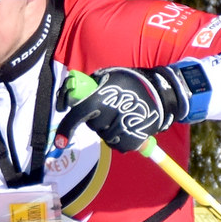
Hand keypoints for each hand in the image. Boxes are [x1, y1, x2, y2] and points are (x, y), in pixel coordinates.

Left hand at [56, 66, 191, 154]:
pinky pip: (118, 145)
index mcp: (100, 98)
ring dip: (109, 128)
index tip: (59, 143)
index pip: (78, 114)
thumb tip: (68, 96)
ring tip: (122, 116)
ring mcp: (121, 128)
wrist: (161, 93)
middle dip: (97, 119)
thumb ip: (89, 86)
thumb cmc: (130, 83)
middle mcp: (109, 115)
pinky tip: (128, 126)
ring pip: (105, 136)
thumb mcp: (107, 76)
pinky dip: (120, 138)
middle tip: (110, 108)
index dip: (67, 128)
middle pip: (93, 126)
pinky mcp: (132, 140)